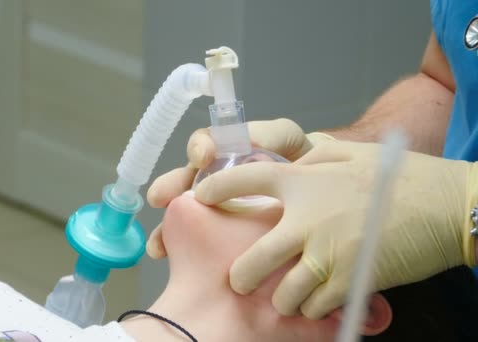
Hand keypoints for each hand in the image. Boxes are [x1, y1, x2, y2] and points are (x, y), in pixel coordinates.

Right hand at [145, 118, 331, 258]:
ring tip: (159, 243)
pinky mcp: (222, 235)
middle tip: (161, 198)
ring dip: (167, 226)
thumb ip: (270, 135)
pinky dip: (178, 247)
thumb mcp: (289, 141)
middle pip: (186, 180)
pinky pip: (196, 239)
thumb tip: (248, 141)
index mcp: (228, 154)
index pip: (205, 144)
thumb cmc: (304, 163)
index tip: (203, 158)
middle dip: (170, 187)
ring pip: (185, 214)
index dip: (200, 147)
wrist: (326, 198)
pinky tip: (167, 256)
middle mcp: (216, 180)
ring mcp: (218, 210)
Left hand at [194, 139, 477, 318]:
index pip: (243, 180)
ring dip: (280, 298)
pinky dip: (311, 308)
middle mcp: (307, 218)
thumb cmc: (400, 176)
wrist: (447, 205)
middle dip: (241, 276)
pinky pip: (314, 306)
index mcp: (304, 181)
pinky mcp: (350, 280)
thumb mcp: (349, 154)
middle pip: (253, 259)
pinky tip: (318, 300)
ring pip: (282, 292)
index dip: (215, 189)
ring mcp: (327, 252)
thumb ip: (311, 158)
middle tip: (239, 279)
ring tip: (285, 295)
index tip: (201, 197)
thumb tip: (290, 160)